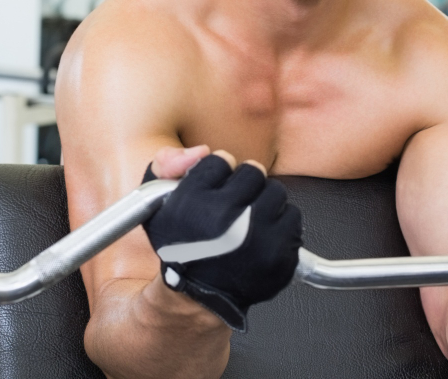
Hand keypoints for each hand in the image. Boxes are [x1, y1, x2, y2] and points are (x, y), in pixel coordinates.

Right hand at [141, 151, 301, 331]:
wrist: (200, 295)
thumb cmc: (181, 247)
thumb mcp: (155, 203)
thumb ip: (167, 163)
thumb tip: (202, 150)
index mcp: (192, 205)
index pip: (219, 160)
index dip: (216, 173)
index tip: (214, 188)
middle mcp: (225, 221)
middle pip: (252, 172)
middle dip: (244, 184)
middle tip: (234, 203)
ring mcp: (256, 240)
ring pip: (275, 191)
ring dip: (264, 201)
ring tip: (249, 219)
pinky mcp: (280, 256)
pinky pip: (292, 217)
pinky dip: (280, 223)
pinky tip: (262, 235)